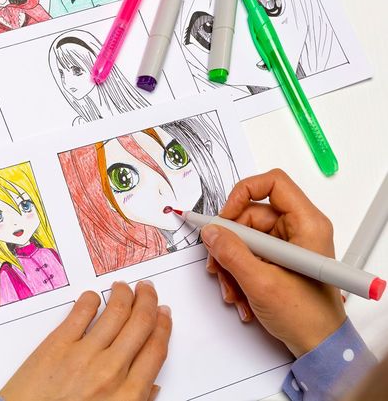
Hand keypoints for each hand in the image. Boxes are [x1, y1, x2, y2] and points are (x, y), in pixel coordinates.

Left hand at [0, 282, 171, 400]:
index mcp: (128, 395)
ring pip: (115, 312)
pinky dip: (90, 299)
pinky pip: (81, 312)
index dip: (162, 327)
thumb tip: (150, 386)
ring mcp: (84, 354)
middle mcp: (111, 371)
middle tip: (148, 290)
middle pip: (140, 325)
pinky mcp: (57, 344)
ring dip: (124, 294)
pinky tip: (93, 297)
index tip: (163, 315)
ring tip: (124, 287)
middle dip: (148, 302)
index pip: (155, 350)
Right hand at [202, 169, 345, 357]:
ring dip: (231, 263)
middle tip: (218, 265)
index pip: (273, 183)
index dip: (243, 193)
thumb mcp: (261, 283)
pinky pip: (248, 255)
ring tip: (233, 289)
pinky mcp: (279, 260)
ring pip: (245, 238)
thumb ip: (232, 254)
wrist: (318, 346)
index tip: (225, 217)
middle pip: (250, 215)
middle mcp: (298, 229)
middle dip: (229, 242)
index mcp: (306, 224)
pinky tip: (241, 294)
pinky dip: (238, 273)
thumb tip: (211, 232)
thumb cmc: (307, 317)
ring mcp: (288, 245)